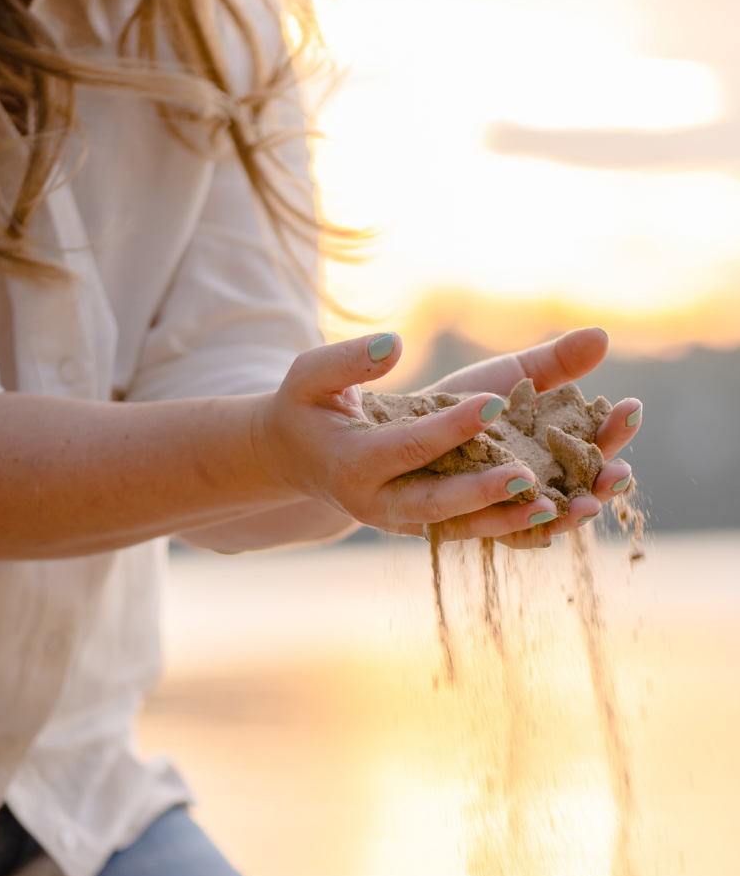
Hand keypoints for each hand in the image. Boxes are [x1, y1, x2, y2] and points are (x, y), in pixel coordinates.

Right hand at [257, 333, 561, 537]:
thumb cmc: (308, 409)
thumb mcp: (313, 374)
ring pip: (468, 529)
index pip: (407, 447)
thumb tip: (393, 344)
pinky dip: (523, 526)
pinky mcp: (431, 525)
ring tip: (575, 506)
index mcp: (353, 465)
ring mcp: (408, 522)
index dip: (449, 427)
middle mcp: (382, 505)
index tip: (494, 401)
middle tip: (532, 478)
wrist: (301, 459)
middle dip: (486, 494)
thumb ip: (348, 360)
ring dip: (522, 520)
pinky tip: (571, 512)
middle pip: (438, 506)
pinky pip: (480, 531)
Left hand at [420, 327, 642, 547]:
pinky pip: (492, 533)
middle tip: (621, 473)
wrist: (386, 425)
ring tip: (586, 505)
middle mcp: (531, 486)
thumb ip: (554, 363)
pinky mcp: (459, 524)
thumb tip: (603, 336)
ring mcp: (498, 508)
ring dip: (566, 516)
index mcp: (551, 452)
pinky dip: (516, 528)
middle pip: (577, 490)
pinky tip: (538, 518)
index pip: (593, 446)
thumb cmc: (455, 404)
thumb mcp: (509, 377)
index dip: (615, 432)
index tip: (632, 408)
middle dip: (602, 484)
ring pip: (540, 520)